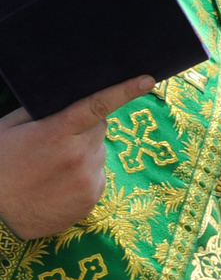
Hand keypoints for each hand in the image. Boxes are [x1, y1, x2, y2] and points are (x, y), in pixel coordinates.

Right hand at [0, 75, 153, 240]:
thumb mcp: (8, 130)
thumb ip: (39, 112)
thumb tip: (67, 99)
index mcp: (56, 134)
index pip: (97, 106)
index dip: (124, 91)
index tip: (147, 80)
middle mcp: (78, 156)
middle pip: (99, 128)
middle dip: (84, 128)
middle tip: (56, 141)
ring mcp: (88, 179)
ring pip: (98, 153)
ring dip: (83, 154)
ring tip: (51, 168)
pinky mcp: (92, 199)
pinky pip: (97, 176)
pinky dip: (83, 176)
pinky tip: (58, 184)